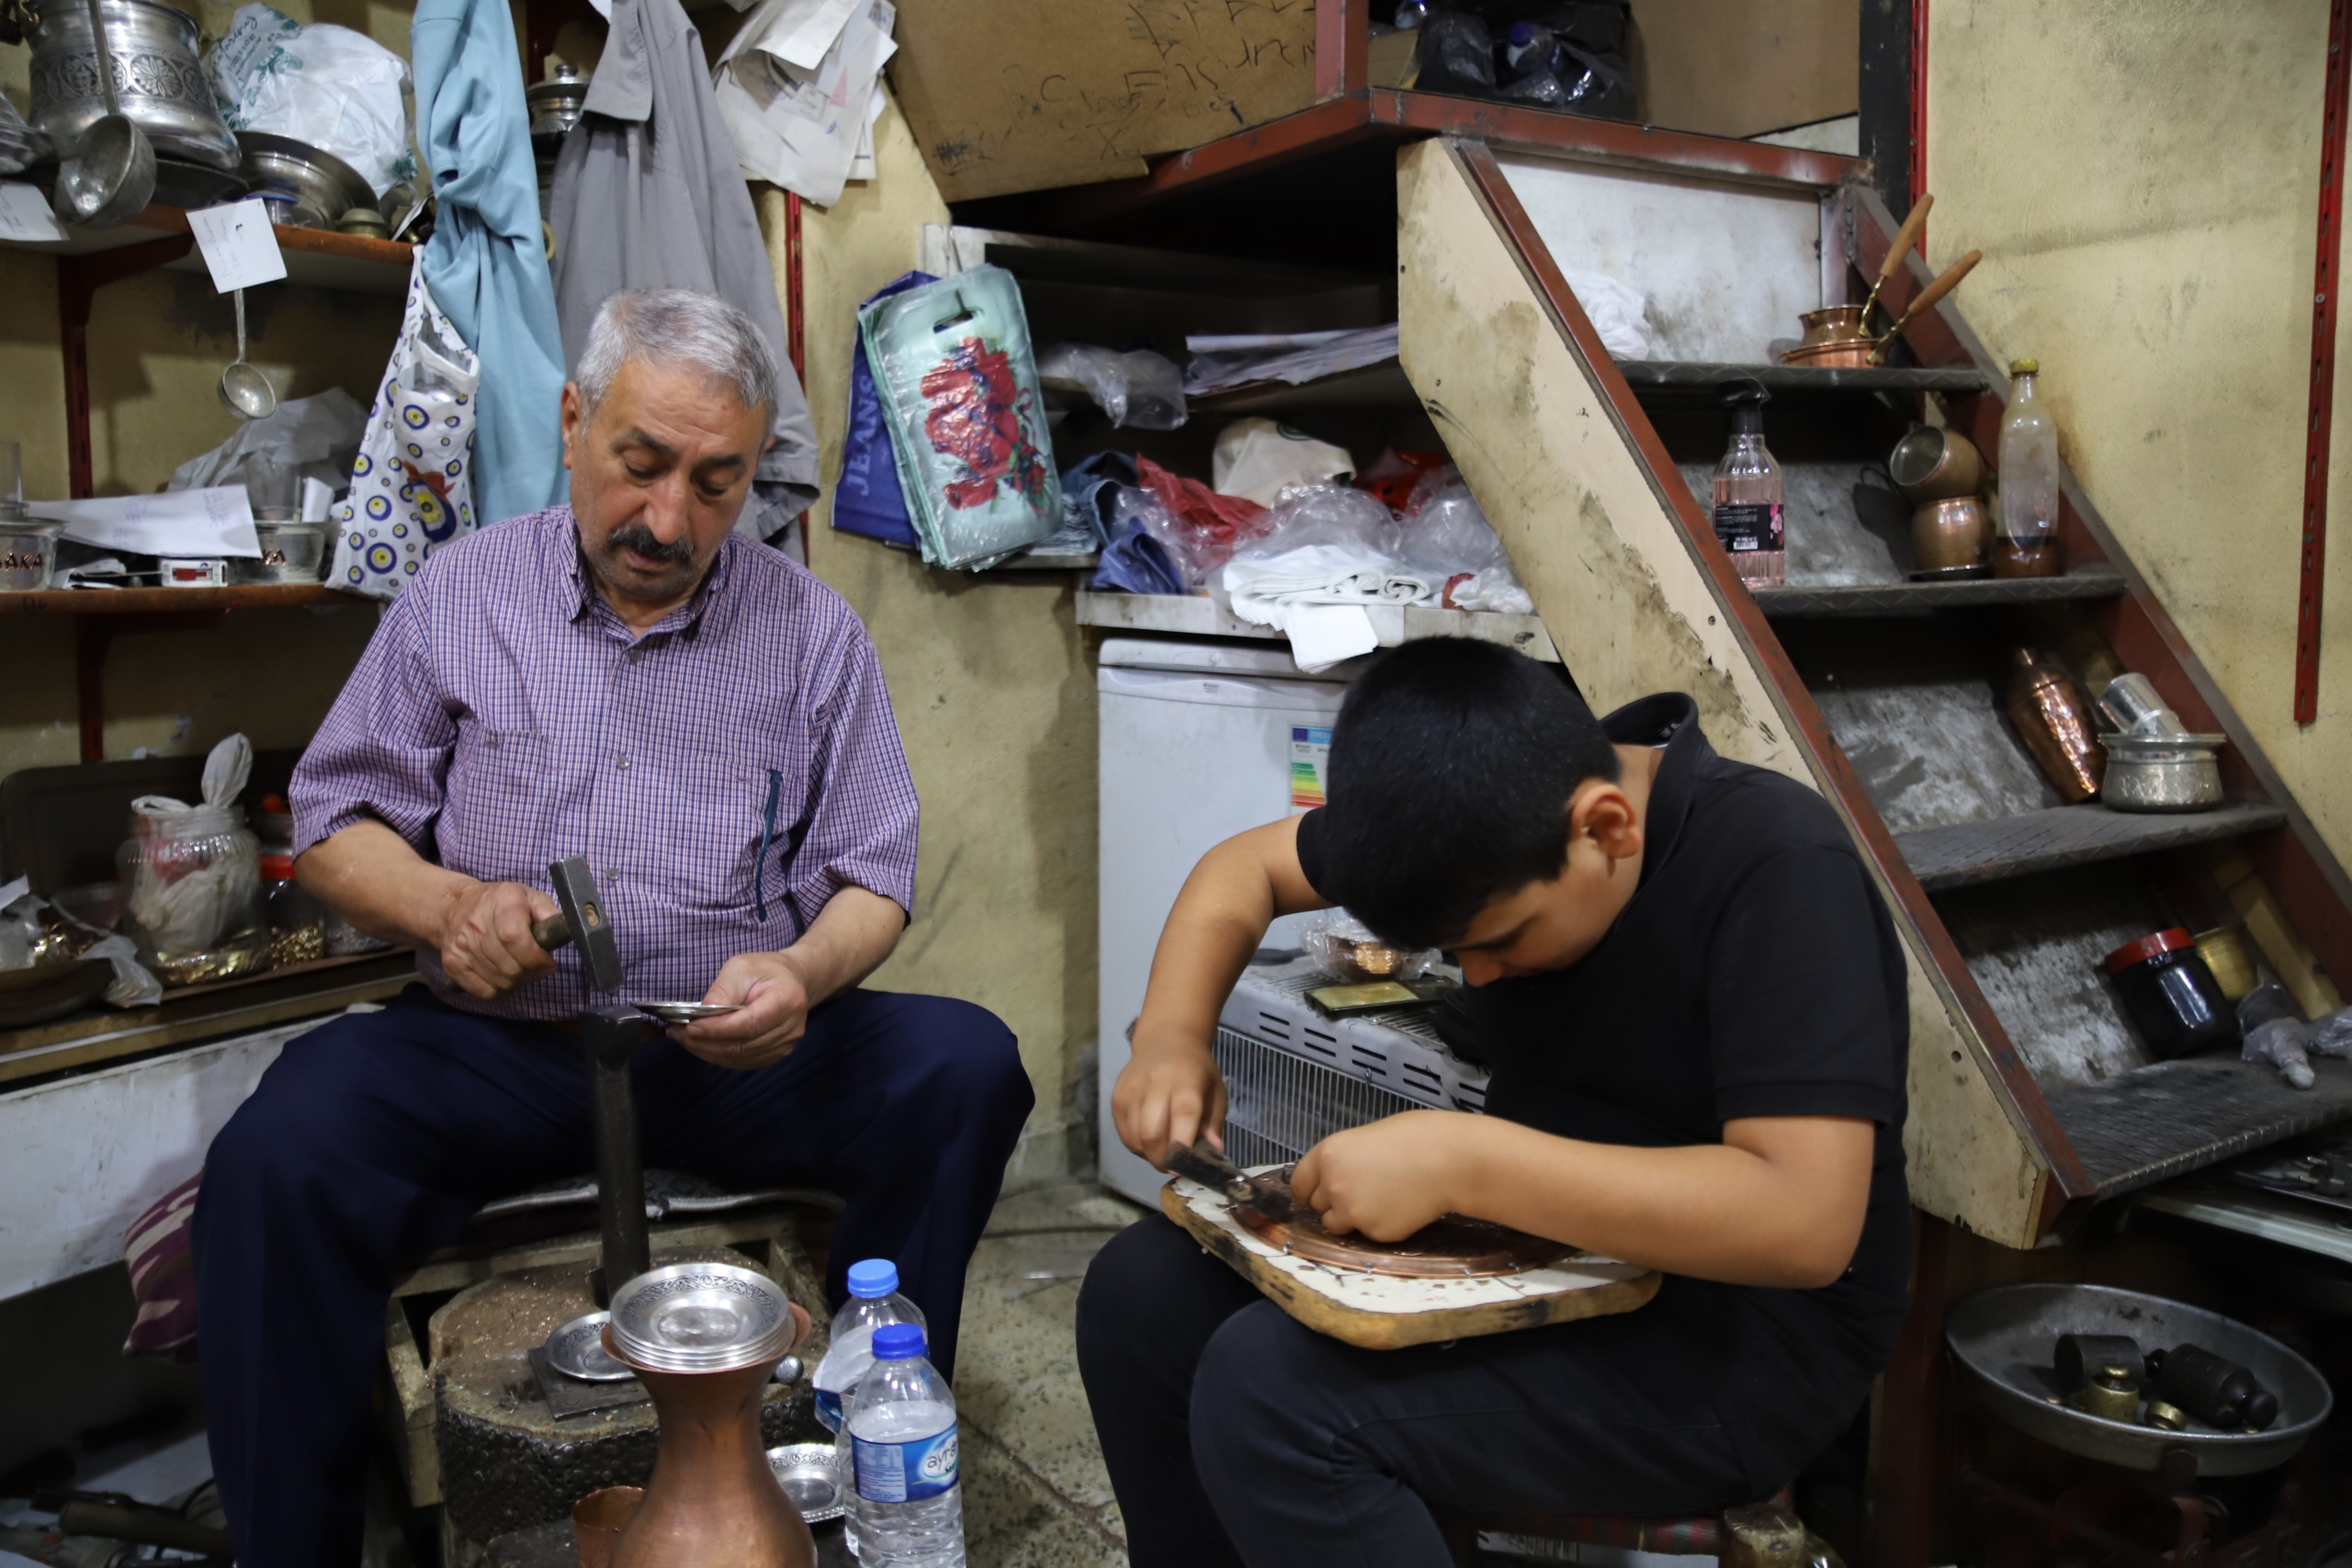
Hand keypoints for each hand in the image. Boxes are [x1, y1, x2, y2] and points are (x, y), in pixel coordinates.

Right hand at [438, 879, 561, 998]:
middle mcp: (477, 924)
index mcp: (502, 903)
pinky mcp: (453, 964)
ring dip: (518, 981)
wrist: (455, 907)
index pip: (515, 938)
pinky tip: (505, 975)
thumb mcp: (529, 897)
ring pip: (500, 982)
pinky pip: (484, 991)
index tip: (549, 962)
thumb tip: (565, 929)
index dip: (536, 957)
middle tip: (539, 967)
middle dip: (533, 972)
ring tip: (523, 969)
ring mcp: (462, 947)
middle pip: (510, 966)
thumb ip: (549, 913)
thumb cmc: (500, 904)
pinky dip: (500, 989)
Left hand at [672, 951, 813, 1070]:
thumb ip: (723, 990)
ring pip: (740, 1057)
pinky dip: (718, 1056)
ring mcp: (786, 1045)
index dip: (718, 1029)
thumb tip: (701, 1014)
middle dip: (706, 1043)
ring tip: (684, 1038)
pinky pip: (743, 1062)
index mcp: (787, 1000)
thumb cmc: (765, 970)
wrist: (792, 981)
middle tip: (678, 1033)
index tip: (690, 1027)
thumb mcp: (741, 967)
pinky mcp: (776, 1054)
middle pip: (743, 1045)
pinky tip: (702, 1045)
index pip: (750, 1023)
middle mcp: (791, 1027)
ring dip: (707, 1051)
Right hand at [1111, 1024, 1227, 1169]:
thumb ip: (1214, 1123)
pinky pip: (1124, 1134)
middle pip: (1151, 1134)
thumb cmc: (1196, 1071)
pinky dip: (1137, 1146)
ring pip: (1135, 1139)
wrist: (1165, 1042)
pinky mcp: (1116, 1097)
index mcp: (1185, 1080)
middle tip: (1173, 1167)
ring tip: (1163, 1153)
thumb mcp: (1216, 1092)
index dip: (1183, 1146)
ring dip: (1149, 1156)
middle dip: (1162, 1160)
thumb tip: (1213, 1152)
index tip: (1186, 1167)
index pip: (1182, 1115)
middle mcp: (1155, 1083)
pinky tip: (1149, 1141)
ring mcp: (1131, 1090)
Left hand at [1291, 1110, 1471, 1240]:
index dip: (1309, 1188)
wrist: (1448, 1161)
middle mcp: (1332, 1185)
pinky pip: (1364, 1234)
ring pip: (1335, 1225)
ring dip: (1349, 1218)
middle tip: (1359, 1192)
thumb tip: (1334, 1175)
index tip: (1317, 1192)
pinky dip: (1376, 1225)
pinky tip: (1397, 1208)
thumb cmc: (1414, 1138)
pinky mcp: (1373, 1232)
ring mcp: (1352, 1212)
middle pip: (1316, 1205)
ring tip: (1378, 1201)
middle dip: (1331, 1202)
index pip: (1298, 1183)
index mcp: (1327, 1155)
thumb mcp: (1366, 1138)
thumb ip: (1343, 1159)